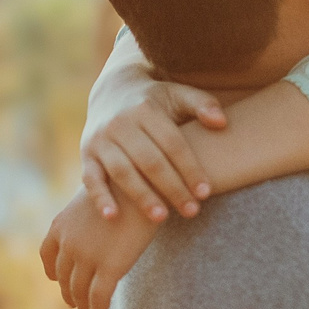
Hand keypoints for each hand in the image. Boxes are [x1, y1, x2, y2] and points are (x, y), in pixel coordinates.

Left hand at [39, 189, 158, 308]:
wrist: (147, 183)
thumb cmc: (127, 186)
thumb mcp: (97, 198)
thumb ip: (88, 218)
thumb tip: (93, 228)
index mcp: (60, 225)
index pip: (48, 255)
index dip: (53, 272)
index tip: (58, 280)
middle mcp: (68, 242)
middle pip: (64, 277)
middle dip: (69, 293)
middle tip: (77, 304)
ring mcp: (87, 257)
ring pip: (79, 291)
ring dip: (82, 307)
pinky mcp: (110, 268)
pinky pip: (99, 299)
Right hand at [81, 80, 227, 224]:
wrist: (112, 90)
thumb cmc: (155, 100)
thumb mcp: (178, 94)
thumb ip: (202, 104)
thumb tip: (222, 122)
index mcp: (146, 109)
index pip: (172, 144)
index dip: (190, 168)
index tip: (205, 192)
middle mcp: (121, 123)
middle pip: (150, 161)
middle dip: (172, 188)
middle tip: (192, 212)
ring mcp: (101, 139)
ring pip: (122, 172)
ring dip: (141, 196)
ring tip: (162, 218)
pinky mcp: (87, 153)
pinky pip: (90, 178)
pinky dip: (100, 197)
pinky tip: (112, 216)